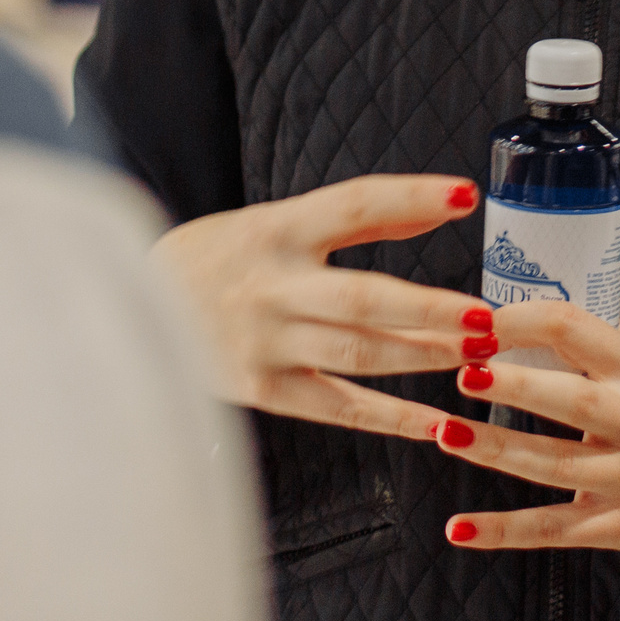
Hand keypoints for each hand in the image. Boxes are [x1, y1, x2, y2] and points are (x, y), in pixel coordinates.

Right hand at [153, 174, 497, 438]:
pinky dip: (392, 417)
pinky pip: (338, 407)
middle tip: (485, 318)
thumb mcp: (277, 221)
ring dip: (423, 357)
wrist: (134, 306)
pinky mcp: (261, 389)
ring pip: (359, 354)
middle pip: (364, 298)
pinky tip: (437, 423)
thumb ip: (357, 217)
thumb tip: (440, 208)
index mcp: (277, 230)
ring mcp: (265, 342)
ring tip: (478, 357)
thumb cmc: (220, 258)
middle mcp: (272, 286)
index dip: (411, 198)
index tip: (465, 196)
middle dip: (430, 310)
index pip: (354, 205)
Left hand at [426, 301, 619, 559]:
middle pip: (567, 400)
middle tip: (463, 371)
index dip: (526, 322)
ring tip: (446, 432)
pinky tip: (460, 528)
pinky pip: (551, 528)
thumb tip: (529, 314)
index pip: (578, 332)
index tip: (482, 321)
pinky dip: (503, 532)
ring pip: (550, 464)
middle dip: (513, 385)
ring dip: (494, 449)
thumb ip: (600, 339)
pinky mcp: (614, 524)